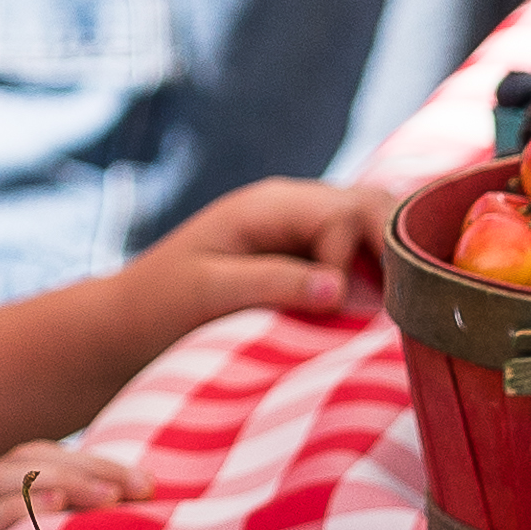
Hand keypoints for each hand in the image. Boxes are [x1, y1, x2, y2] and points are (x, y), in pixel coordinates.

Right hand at [0, 437, 151, 529]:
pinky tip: (52, 511)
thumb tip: (139, 512)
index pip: (42, 458)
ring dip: (53, 484)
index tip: (146, 484)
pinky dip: (11, 513)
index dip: (93, 463)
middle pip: (22, 464)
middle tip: (130, 490)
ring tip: (104, 497)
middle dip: (82, 471)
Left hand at [128, 176, 394, 338]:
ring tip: (399, 311)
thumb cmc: (159, 305)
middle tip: (405, 309)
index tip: (340, 311)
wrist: (126, 324)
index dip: (355, 261)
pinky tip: (382, 310)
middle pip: (372, 207)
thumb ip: (276, 284)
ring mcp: (303, 230)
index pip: (345, 214)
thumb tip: (343, 289)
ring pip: (374, 227)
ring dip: (391, 264)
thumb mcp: (209, 293)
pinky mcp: (307, 258)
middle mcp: (294, 207)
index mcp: (269, 205)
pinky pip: (360, 254)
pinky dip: (377, 277)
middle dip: (395, 251)